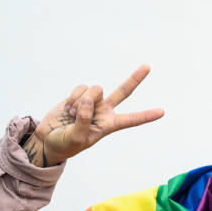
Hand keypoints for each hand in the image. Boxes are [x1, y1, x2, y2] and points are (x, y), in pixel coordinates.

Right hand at [22, 65, 164, 166]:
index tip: (162, 112)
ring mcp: (93, 101)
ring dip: (82, 100)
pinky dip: (74, 97)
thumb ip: (84, 120)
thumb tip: (88, 99)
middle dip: (135, 78)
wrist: (49, 138)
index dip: (146, 116)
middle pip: (124, 91)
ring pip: (96, 89)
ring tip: (73, 115)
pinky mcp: (80, 94)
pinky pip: (82, 87)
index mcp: (110, 125)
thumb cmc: (67, 143)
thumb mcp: (78, 138)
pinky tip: (68, 108)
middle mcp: (105, 110)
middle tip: (148, 66)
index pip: (131, 120)